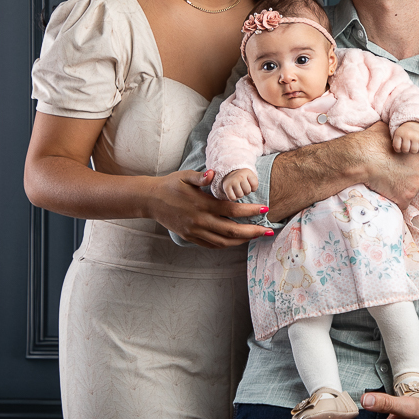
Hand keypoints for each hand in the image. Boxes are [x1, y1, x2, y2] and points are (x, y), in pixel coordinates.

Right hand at [148, 169, 272, 248]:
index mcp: (202, 204)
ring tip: (256, 237)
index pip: (232, 210)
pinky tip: (237, 241)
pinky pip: (212, 245)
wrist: (150, 200)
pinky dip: (227, 245)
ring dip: (242, 241)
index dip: (250, 211)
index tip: (264, 209)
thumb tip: (213, 173)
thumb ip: (201, 177)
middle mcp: (200, 221)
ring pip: (224, 242)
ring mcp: (195, 232)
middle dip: (253, 231)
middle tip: (268, 231)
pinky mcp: (190, 237)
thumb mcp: (185, 176)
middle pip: (232, 231)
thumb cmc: (170, 185)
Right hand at [222, 169, 257, 199]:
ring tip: (238, 189)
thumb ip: (255, 183)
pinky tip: (233, 192)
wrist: (229, 173)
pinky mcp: (226, 187)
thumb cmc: (243, 178)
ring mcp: (232, 181)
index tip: (249, 184)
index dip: (253, 188)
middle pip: (248, 191)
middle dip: (246, 191)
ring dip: (240, 195)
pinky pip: (233, 198)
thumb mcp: (250, 177)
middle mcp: (240, 176)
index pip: (255, 185)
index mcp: (247, 172)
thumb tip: (254, 194)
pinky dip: (234, 198)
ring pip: (240, 195)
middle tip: (242, 187)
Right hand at [353, 122, 418, 208]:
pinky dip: (396, 200)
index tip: (403, 165)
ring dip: (402, 188)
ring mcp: (416, 186)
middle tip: (394, 174)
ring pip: (411, 190)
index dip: (412, 164)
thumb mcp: (388, 129)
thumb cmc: (375, 142)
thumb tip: (391, 125)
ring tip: (388, 184)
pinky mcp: (405, 198)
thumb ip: (396, 131)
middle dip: (409, 177)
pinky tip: (387, 193)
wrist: (363, 158)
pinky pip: (403, 203)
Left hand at [391, 121, 418, 153]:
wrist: (415, 124)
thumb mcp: (397, 135)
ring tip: (411, 146)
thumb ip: (395, 143)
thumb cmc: (404, 133)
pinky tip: (417, 145)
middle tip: (406, 146)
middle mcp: (407, 134)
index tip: (400, 146)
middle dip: (405, 150)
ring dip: (412, 150)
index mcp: (399, 133)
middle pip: (405, 149)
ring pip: (413, 150)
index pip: (397, 147)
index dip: (398, 149)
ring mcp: (416, 136)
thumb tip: (398, 150)